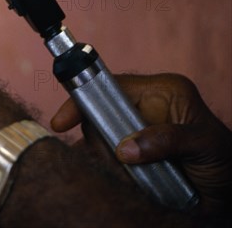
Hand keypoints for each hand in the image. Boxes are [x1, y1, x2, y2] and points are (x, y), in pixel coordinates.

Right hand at [51, 73, 231, 216]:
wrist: (228, 192)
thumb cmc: (224, 159)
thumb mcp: (203, 143)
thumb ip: (168, 139)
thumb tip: (125, 148)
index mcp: (160, 92)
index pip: (110, 86)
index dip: (84, 101)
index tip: (63, 123)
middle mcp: (142, 108)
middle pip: (98, 116)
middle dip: (101, 142)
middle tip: (118, 164)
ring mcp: (134, 132)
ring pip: (99, 141)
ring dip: (109, 162)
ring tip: (136, 177)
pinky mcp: (130, 154)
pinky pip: (105, 160)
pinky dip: (111, 173)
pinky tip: (129, 181)